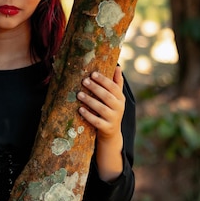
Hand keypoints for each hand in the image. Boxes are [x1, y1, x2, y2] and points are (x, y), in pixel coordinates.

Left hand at [77, 65, 124, 180]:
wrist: (112, 133)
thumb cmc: (111, 110)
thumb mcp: (116, 98)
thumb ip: (116, 83)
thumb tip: (118, 66)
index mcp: (120, 98)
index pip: (113, 87)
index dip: (103, 80)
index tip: (92, 74)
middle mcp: (119, 108)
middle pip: (107, 97)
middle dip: (95, 88)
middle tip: (84, 81)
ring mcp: (113, 119)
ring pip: (101, 109)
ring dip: (90, 101)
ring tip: (79, 94)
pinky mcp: (106, 128)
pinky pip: (97, 122)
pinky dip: (88, 115)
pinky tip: (80, 109)